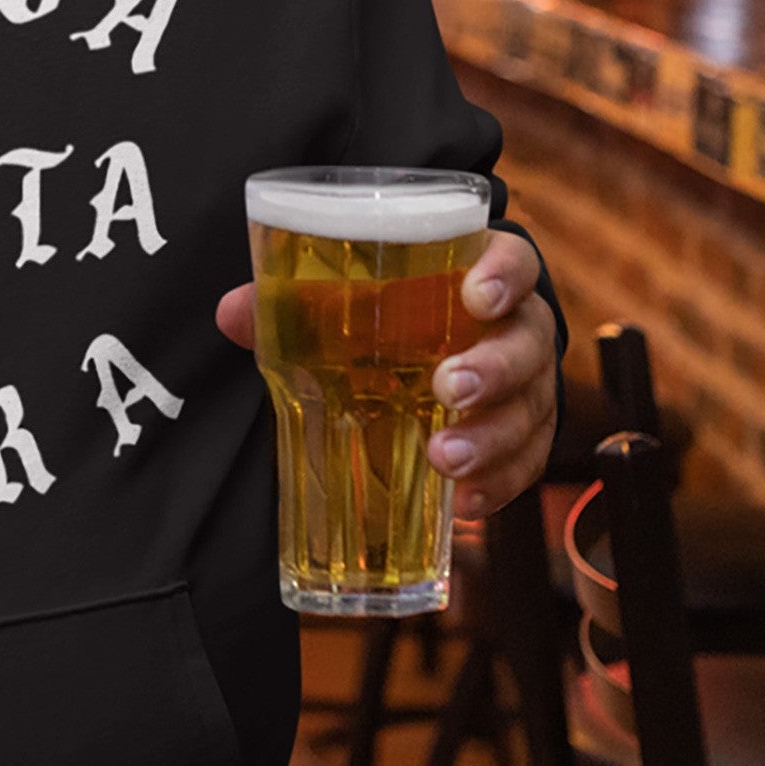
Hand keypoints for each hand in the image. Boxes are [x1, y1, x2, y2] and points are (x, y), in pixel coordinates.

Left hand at [214, 227, 559, 518]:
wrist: (435, 353)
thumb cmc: (395, 313)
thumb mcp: (349, 298)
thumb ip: (295, 302)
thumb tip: (232, 313)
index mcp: (481, 276)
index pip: (515, 262)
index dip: (505, 275)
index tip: (477, 296)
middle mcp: (516, 329)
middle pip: (528, 343)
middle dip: (495, 368)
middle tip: (450, 389)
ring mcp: (527, 388)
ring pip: (532, 409)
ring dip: (492, 437)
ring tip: (446, 459)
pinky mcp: (524, 439)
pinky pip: (526, 464)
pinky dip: (499, 484)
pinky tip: (465, 503)